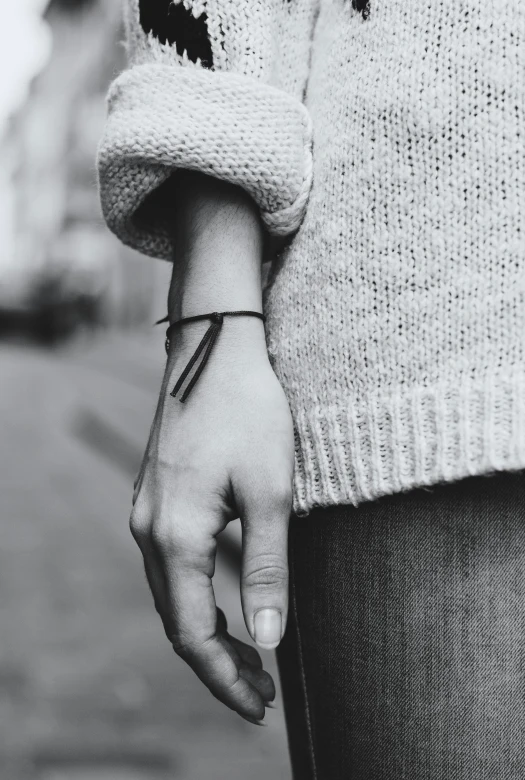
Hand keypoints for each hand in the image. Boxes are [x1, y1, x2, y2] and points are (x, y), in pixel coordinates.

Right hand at [129, 317, 293, 723]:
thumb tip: (269, 637)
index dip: (225, 677)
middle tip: (261, 692)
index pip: (193, 633)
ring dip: (207, 631)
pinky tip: (224, 601)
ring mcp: (146, 511)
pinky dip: (197, 597)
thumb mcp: (270, 492)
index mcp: (174, 534)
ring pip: (172, 594)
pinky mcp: (156, 497)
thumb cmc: (248, 412)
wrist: (216, 349)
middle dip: (218, 662)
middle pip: (177, 619)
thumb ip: (268, 567)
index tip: (260, 706)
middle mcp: (148, 529)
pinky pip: (171, 565)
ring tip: (249, 656)